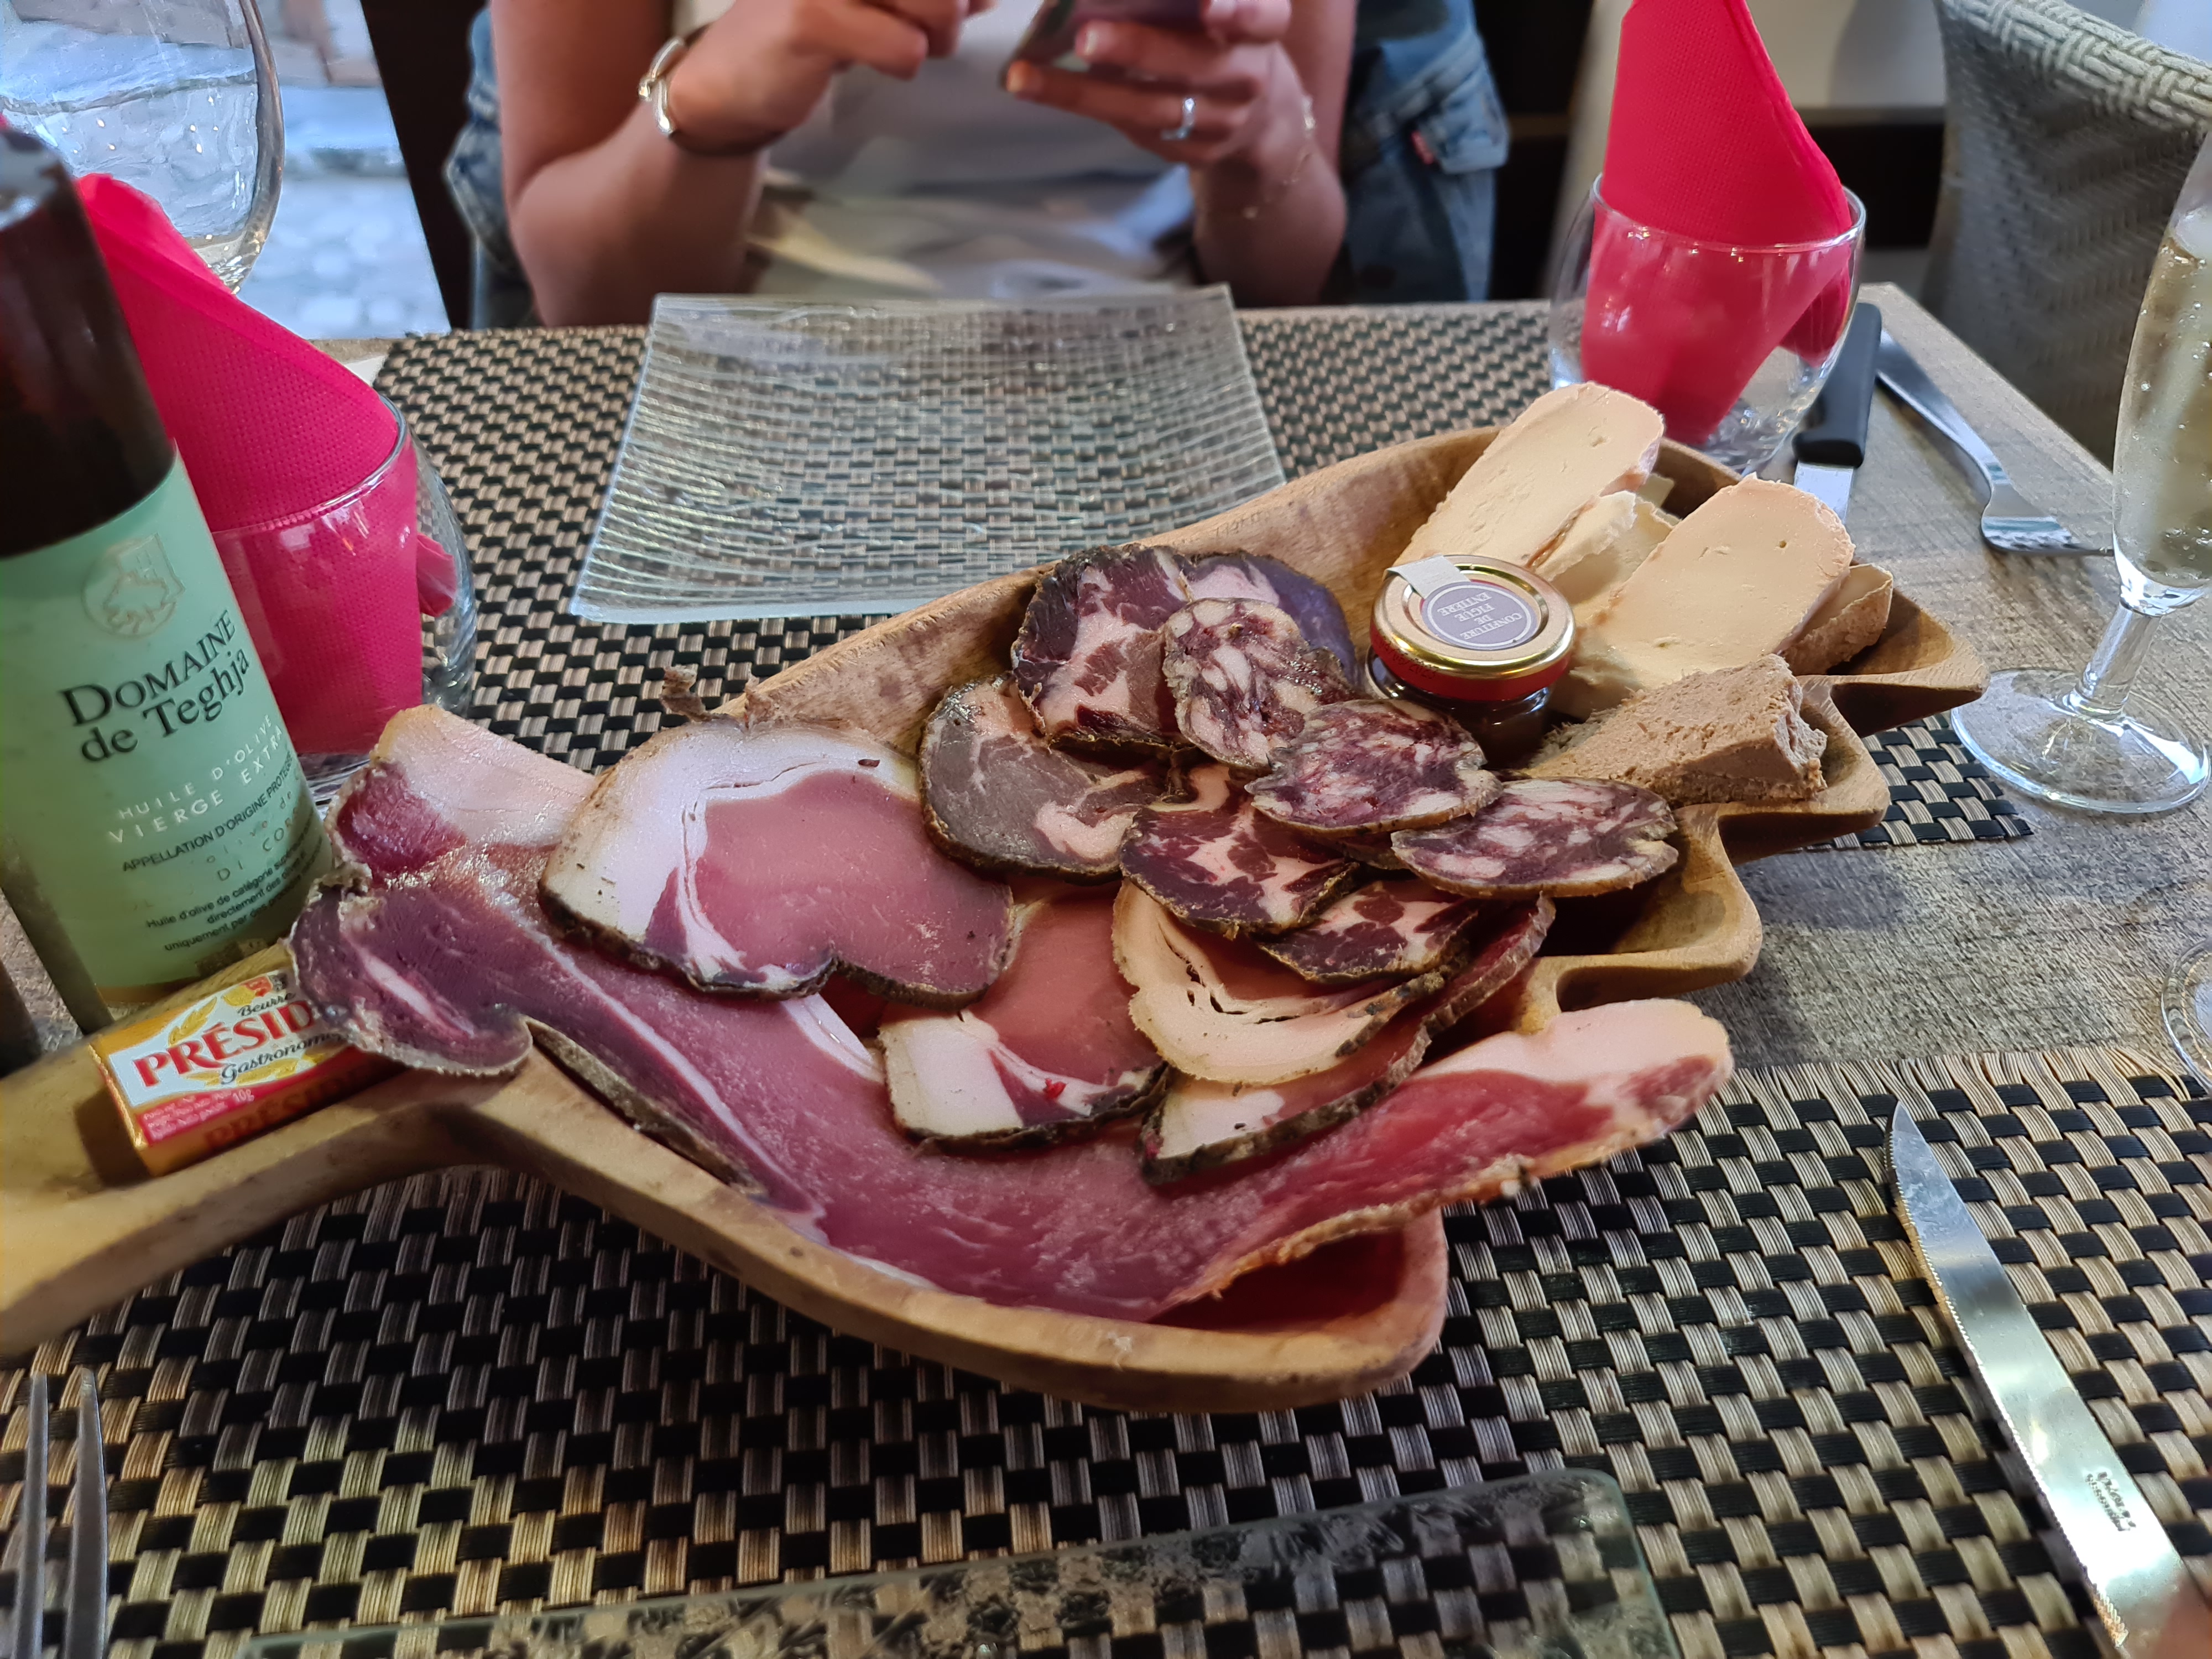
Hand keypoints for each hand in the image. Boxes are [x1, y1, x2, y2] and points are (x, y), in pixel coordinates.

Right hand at [665, 0, 989, 152]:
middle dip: (956, 9)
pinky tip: (879, 64)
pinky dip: (905, 64)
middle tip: (937, 35)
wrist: (729, 80)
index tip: (973, 3)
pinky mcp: (813, 22)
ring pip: (937, 3)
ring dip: (938, 38)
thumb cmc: (807, 33)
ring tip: (912, 48)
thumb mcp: (872, 3)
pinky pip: (904, 48)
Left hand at [1003, 0, 1304, 170]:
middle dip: (1137, 48)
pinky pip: (1136, 131)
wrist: (1260, 117)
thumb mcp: (1222, 6)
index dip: (1237, 9)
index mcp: (1264, 26)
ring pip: (1149, 108)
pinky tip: (1047, 91)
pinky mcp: (1193, 153)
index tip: (1207, 5)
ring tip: (1027, 77)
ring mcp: (1221, 122)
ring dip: (1084, 93)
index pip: (1261, 14)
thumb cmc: (1224, 35)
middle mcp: (1248, 76)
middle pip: (1192, 63)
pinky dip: (1091, 108)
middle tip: (1086, 35)